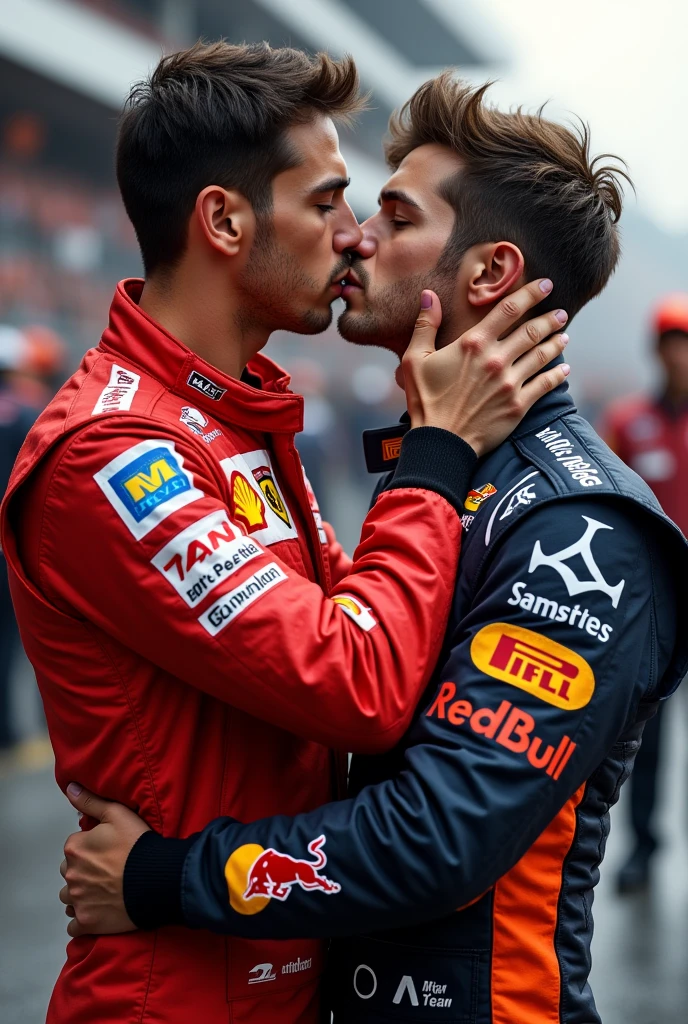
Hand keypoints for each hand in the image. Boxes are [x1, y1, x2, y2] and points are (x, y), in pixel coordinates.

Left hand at [59, 783, 149, 937]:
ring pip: (70, 898)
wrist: (157, 879)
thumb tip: (69, 788)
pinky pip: (74, 924)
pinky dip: (84, 919)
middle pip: (70, 873)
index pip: (74, 848)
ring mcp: (77, 900)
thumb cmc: (138, 845)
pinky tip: (100, 911)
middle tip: (108, 872)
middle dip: (83, 872)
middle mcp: (70, 874)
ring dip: (82, 895)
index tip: (110, 852)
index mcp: (74, 848)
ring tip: (105, 892)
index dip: (92, 849)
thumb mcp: (117, 814)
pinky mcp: (86, 922)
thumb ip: (90, 801)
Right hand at [402, 279, 569, 456]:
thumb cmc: (425, 400)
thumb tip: (428, 295)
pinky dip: (558, 374)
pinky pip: (545, 385)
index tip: (545, 284)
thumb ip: (426, 325)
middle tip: (560, 312)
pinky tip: (565, 368)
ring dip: (556, 342)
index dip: (530, 293)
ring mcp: (510, 383)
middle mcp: (496, 359)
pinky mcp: (518, 405)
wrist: (440, 442)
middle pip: (532, 331)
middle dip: (550, 318)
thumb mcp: (415, 360)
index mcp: (473, 344)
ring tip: (565, 335)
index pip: (509, 309)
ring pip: (542, 355)